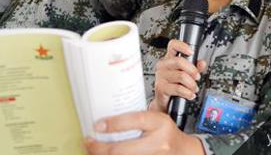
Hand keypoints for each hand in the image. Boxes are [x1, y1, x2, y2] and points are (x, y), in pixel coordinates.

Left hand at [84, 110, 203, 154]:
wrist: (183, 151)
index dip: (112, 124)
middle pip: (120, 150)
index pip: (133, 122)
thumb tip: (108, 119)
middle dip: (98, 148)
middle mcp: (157, 143)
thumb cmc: (167, 133)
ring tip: (92, 149)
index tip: (96, 125)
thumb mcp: (157, 119)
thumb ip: (137, 118)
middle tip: (87, 142)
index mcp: (159, 123)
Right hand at [149, 39, 206, 112]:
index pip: (173, 45)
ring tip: (194, 88)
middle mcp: (163, 65)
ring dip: (192, 84)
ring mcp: (161, 76)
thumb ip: (195, 67)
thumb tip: (202, 63)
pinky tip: (190, 94)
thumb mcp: (186, 74)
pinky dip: (187, 93)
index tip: (191, 52)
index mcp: (169, 58)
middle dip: (192, 70)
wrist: (165, 101)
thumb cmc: (174, 84)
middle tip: (197, 77)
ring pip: (181, 76)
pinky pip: (178, 88)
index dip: (182, 46)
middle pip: (179, 61)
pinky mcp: (161, 88)